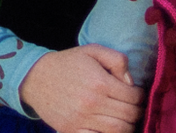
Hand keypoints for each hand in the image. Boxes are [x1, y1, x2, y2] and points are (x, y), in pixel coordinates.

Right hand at [18, 44, 141, 132]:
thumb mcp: (93, 50)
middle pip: (130, 116)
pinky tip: (109, 128)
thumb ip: (117, 60)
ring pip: (118, 131)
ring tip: (125, 119)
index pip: (134, 97)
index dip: (140, 96)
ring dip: (128, 126)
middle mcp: (91, 103)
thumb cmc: (68, 63)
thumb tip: (131, 83)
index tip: (136, 94)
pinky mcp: (70, 131)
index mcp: (100, 83)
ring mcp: (80, 120)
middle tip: (134, 108)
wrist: (36, 78)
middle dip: (137, 112)